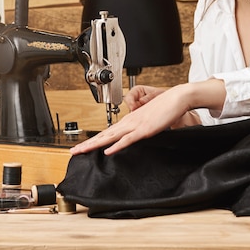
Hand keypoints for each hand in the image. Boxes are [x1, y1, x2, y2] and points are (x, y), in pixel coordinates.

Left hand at [70, 83, 192, 155]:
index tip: (83, 147)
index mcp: (129, 121)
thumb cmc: (165, 108)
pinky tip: (108, 150)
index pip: (107, 133)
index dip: (94, 140)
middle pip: (104, 135)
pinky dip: (117, 145)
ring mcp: (135, 125)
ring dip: (95, 144)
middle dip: (88, 144)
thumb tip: (135, 136)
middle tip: (74, 151)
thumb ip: (141, 129)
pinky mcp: (144, 130)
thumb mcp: (150, 120)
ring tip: (82, 150)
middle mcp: (129, 122)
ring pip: (110, 137)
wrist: (176, 98)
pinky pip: (128, 139)